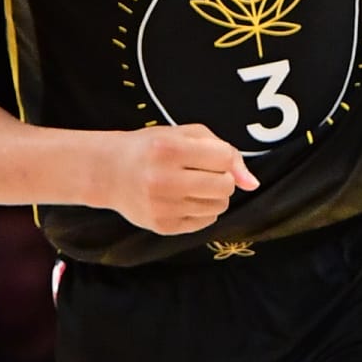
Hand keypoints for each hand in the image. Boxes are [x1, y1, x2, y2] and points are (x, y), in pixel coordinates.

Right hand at [97, 123, 257, 233]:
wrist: (108, 172)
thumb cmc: (151, 148)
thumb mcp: (184, 135)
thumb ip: (224, 151)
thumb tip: (252, 183)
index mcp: (169, 149)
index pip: (224, 158)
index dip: (223, 158)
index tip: (208, 157)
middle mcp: (164, 179)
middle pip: (226, 186)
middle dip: (222, 179)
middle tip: (202, 174)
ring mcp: (162, 206)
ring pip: (219, 206)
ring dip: (214, 196)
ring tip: (193, 186)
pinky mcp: (162, 226)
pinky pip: (205, 222)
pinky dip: (202, 211)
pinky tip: (183, 200)